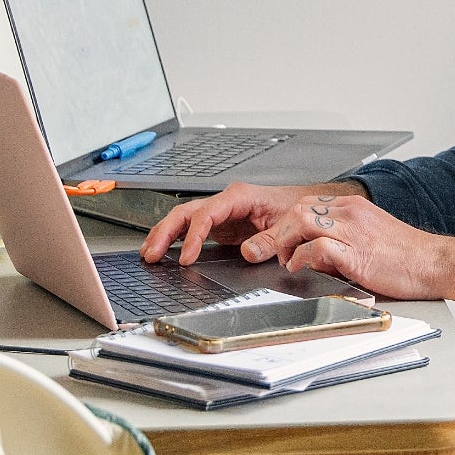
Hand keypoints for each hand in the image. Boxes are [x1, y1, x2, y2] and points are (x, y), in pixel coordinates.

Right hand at [138, 181, 361, 265]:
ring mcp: (221, 212)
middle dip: (165, 232)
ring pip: (184, 219)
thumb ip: (269, 240)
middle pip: (186, 213)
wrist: (305, 207)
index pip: (207, 214)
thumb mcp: (288, 225)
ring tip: (150, 254)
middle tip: (153, 254)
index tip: (187, 257)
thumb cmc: (296, 210)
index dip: (194, 236)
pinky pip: (192, 228)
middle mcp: (225, 202)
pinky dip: (176, 238)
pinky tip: (165, 251)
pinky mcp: (221, 224)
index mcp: (239, 197)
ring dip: (165, 235)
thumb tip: (248, 253)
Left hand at [248, 193, 454, 302]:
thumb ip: (343, 241)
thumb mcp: (370, 238)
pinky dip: (302, 257)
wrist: (434, 263)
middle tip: (278, 252)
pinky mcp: (356, 252)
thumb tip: (317, 255)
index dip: (288, 223)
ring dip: (285, 242)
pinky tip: (300, 267)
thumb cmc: (407, 256)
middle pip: (298, 208)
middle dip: (280, 231)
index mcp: (354, 208)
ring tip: (286, 259)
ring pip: (302, 220)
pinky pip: (317, 246)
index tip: (283, 240)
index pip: (308, 204)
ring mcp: (353, 231)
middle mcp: (351, 213)